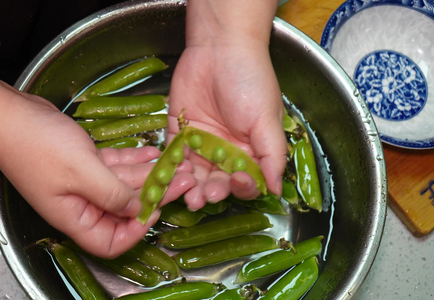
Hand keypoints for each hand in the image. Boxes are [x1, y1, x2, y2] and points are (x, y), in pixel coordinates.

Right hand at [0, 93, 195, 257]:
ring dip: (150, 173)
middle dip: (156, 194)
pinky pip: (115, 165)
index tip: (155, 212)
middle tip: (184, 179)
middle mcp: (81, 203)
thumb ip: (114, 194)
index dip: (135, 231)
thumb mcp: (82, 172)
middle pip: (125, 208)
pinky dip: (134, 159)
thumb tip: (139, 210)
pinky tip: (153, 152)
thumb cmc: (37, 146)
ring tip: (178, 162)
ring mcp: (83, 181)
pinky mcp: (85, 161)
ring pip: (124, 183)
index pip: (110, 242)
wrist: (8, 114)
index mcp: (75, 217)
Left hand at [168, 40, 286, 210]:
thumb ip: (272, 156)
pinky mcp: (179, 132)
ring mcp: (200, 143)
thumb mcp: (266, 120)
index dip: (242, 188)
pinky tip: (171, 174)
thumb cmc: (250, 80)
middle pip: (217, 182)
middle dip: (211, 192)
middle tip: (203, 196)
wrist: (219, 47)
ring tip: (186, 193)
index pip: (246, 181)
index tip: (237, 182)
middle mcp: (224, 151)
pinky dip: (171, 168)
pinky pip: (174, 156)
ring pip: (194, 174)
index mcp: (249, 150)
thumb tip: (277, 190)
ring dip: (190, 186)